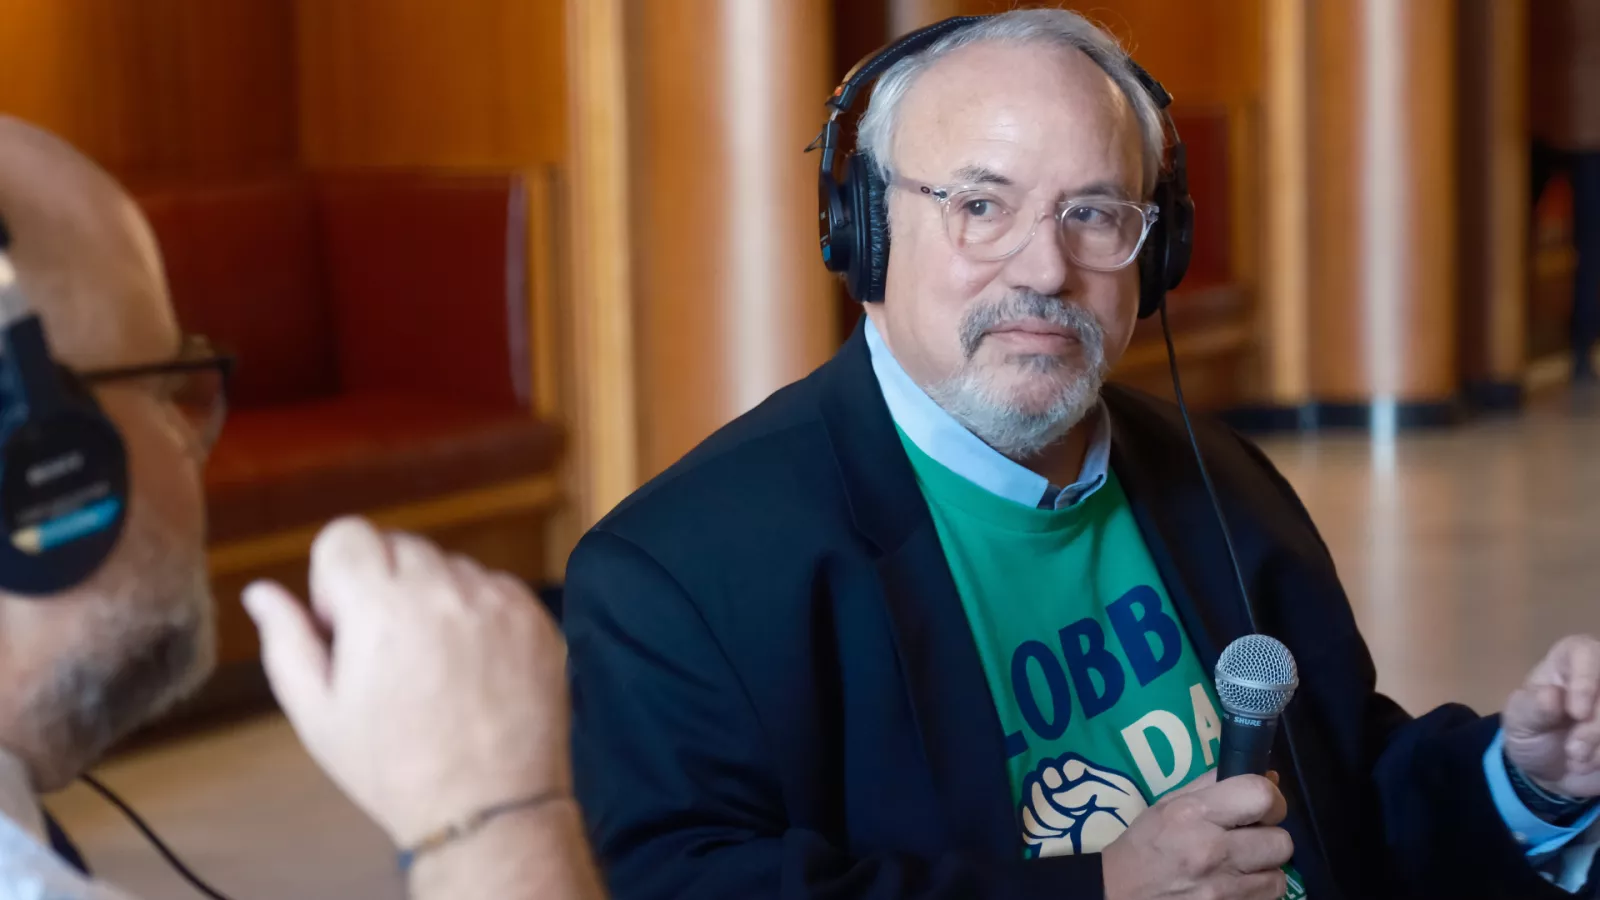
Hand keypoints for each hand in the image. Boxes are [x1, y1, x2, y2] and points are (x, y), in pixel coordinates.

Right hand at [241, 517, 570, 846]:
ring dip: (434, 597)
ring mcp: (496, 600)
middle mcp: (443, 590)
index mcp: (380, 607)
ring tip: (435, 665)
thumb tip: (262, 592)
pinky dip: (478, 612)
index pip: (347, 533)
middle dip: (384, 584)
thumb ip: (287, 641)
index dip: (336, 576)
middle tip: (388, 651)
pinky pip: (494, 588)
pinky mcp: (535, 616)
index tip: (346, 622)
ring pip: (449, 565)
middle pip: (398, 545)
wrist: (489, 806)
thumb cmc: (395, 767)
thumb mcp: (318, 713)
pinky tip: (471, 666)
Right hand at [1101, 770, 1292, 899]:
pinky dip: (1258, 891)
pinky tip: (1237, 884)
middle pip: (1281, 841)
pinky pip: (1267, 898)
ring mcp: (1223, 890)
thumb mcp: (1168, 804)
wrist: (1119, 895)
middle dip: (1269, 837)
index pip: (1261, 796)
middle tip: (1250, 838)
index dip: (1271, 798)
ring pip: (1279, 875)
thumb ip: (1213, 786)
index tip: (1263, 806)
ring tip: (1242, 865)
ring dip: (1265, 868)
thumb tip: (1266, 776)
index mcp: (1194, 814)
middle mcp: (1213, 851)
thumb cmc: (1144, 845)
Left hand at [1503, 634, 1599, 798]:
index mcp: (1569, 659)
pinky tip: (1593, 764)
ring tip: (1577, 761)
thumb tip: (1551, 695)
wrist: (1551, 770)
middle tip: (1574, 751)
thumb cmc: (1532, 733)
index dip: (1585, 682)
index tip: (1576, 713)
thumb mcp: (1519, 722)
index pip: (1586, 653)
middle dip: (1595, 727)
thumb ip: (1531, 708)